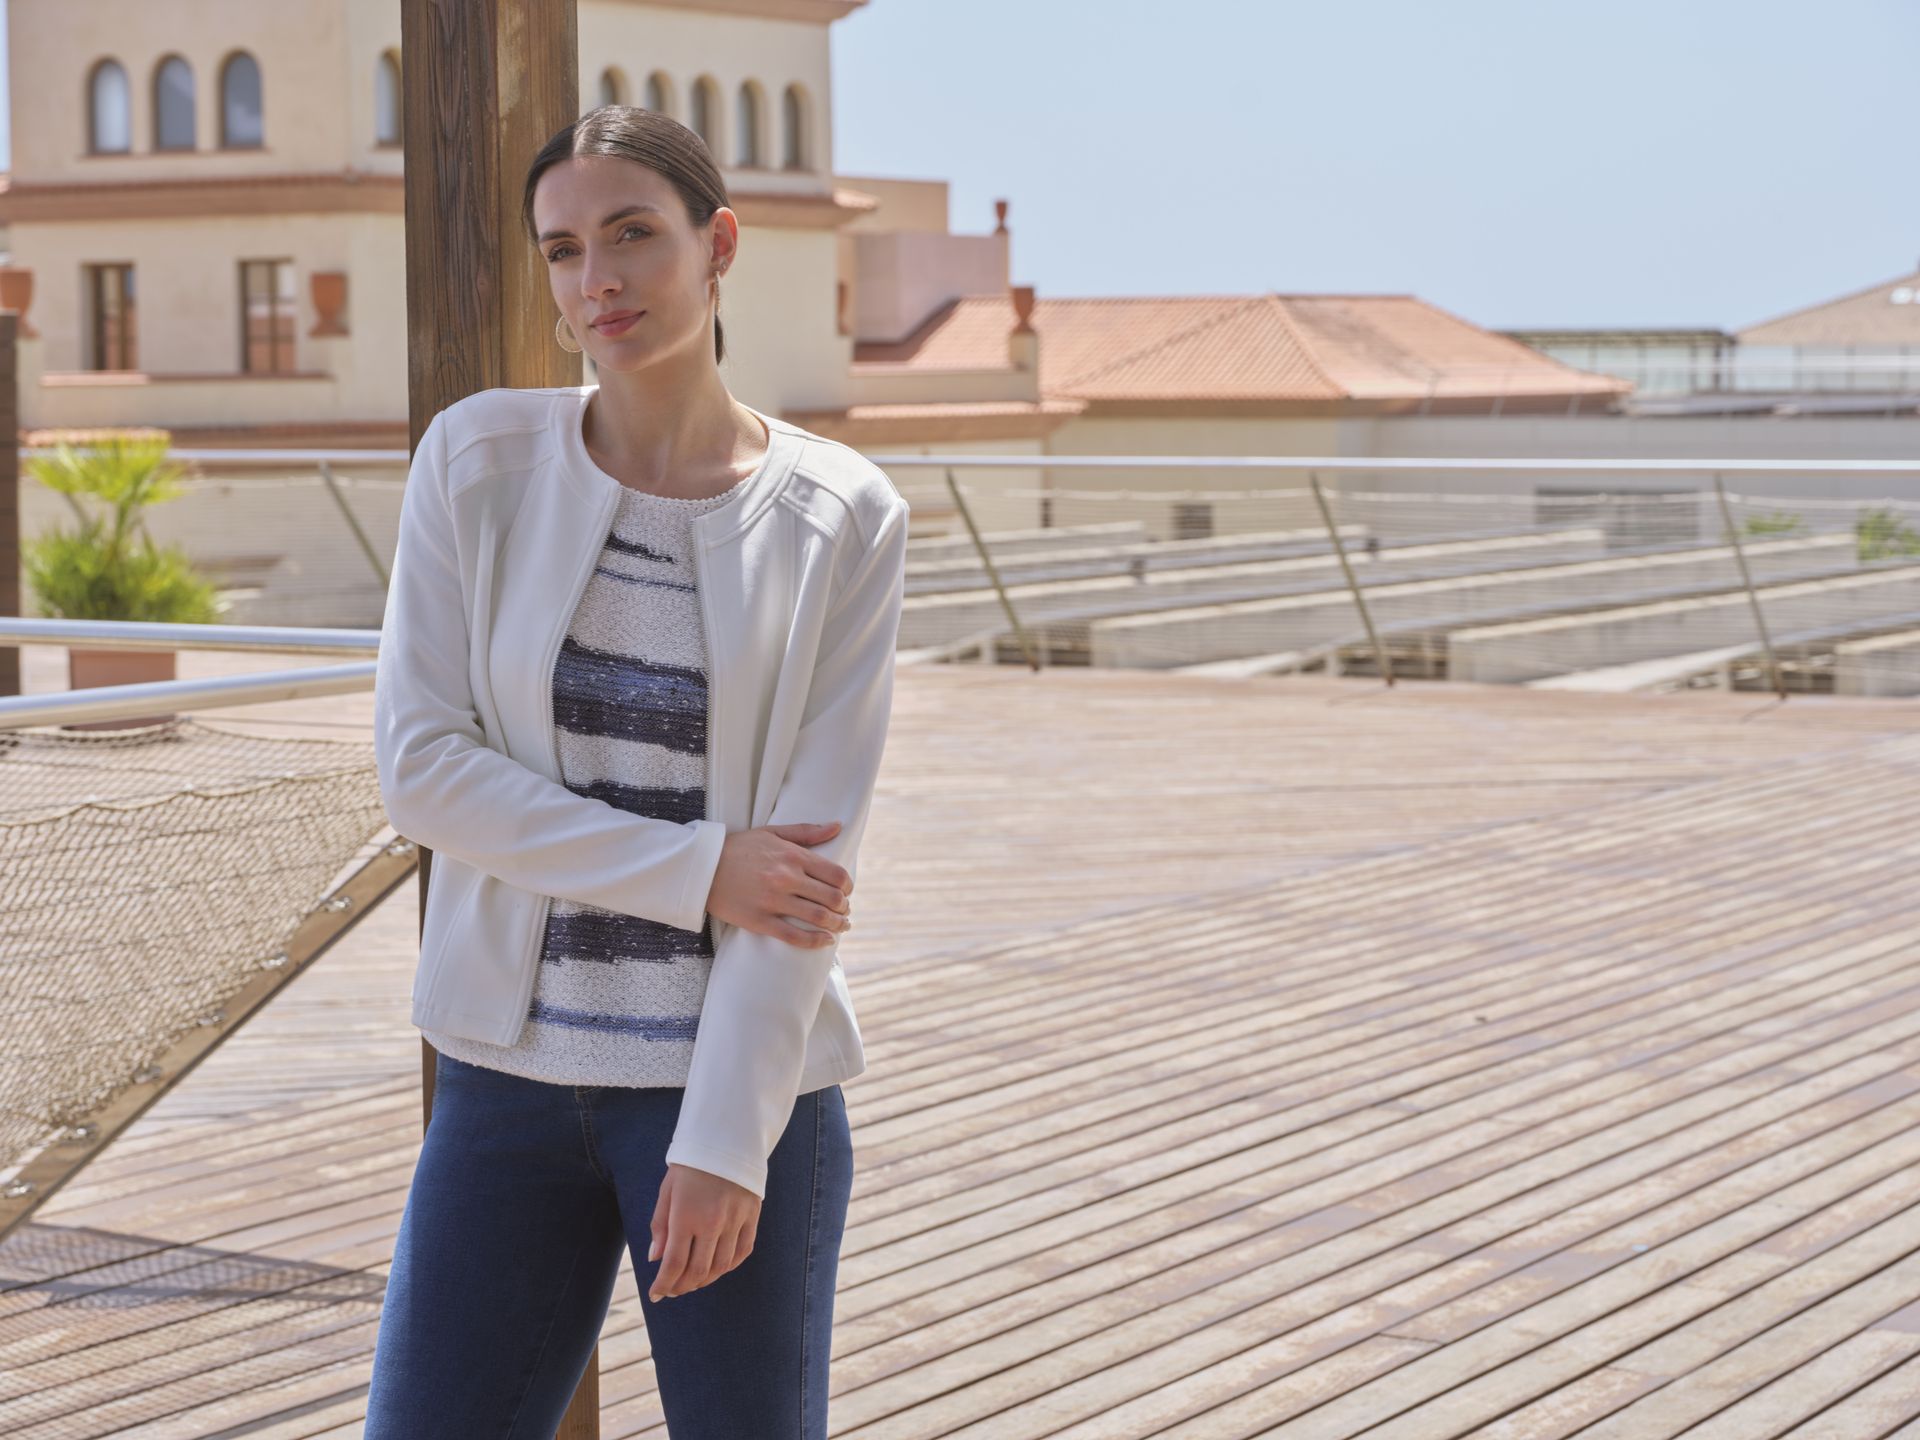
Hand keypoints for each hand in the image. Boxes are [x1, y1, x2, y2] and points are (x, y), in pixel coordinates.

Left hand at [647, 1162, 760, 1300]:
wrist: (726, 1139)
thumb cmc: (690, 1165)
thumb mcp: (667, 1191)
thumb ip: (660, 1226)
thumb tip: (655, 1258)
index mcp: (686, 1215)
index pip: (674, 1264)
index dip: (664, 1285)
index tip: (655, 1295)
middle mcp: (712, 1222)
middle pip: (697, 1271)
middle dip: (682, 1287)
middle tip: (672, 1291)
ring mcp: (735, 1220)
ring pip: (721, 1266)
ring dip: (704, 1280)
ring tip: (692, 1282)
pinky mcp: (752, 1216)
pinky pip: (742, 1251)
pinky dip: (729, 1266)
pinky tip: (717, 1268)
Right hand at [704, 821, 853, 946]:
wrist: (702, 867)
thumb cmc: (739, 848)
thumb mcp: (772, 832)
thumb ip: (807, 832)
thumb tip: (838, 827)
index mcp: (792, 856)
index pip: (836, 875)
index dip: (848, 886)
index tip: (846, 891)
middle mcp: (786, 878)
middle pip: (832, 898)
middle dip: (844, 907)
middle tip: (845, 911)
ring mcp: (773, 901)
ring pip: (818, 918)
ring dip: (837, 925)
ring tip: (841, 927)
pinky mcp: (760, 921)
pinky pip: (794, 936)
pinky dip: (815, 941)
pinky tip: (826, 942)